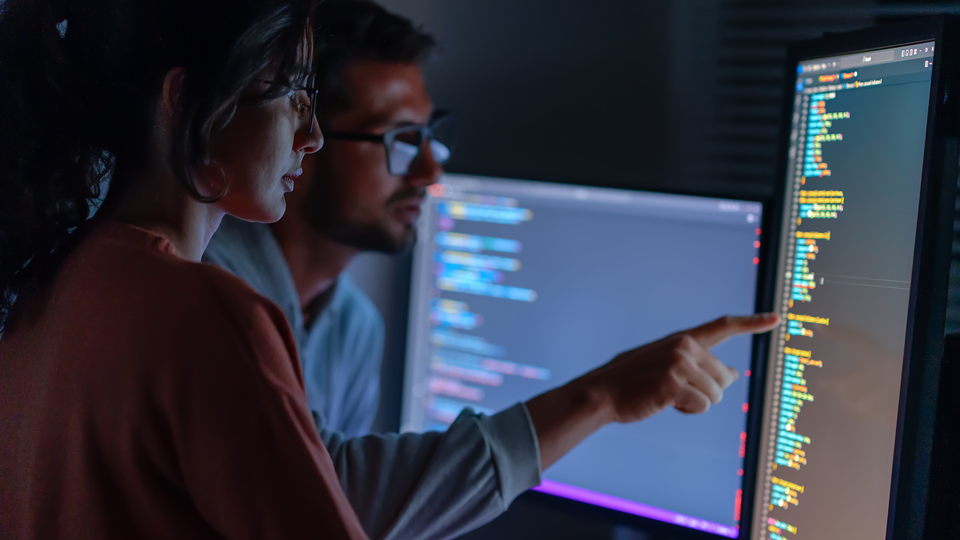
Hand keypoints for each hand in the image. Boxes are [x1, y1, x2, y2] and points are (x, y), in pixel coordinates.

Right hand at [526, 313, 779, 469]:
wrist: (602, 392)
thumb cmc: (635, 383)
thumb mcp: (669, 367)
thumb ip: (700, 366)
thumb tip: (735, 374)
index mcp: (682, 339)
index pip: (722, 326)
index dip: (752, 323)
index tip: (776, 318)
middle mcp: (684, 346)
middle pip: (723, 378)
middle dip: (706, 392)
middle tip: (675, 391)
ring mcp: (678, 363)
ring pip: (715, 395)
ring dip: (695, 403)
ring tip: (666, 396)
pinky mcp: (673, 383)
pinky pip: (700, 406)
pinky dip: (686, 411)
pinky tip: (664, 403)